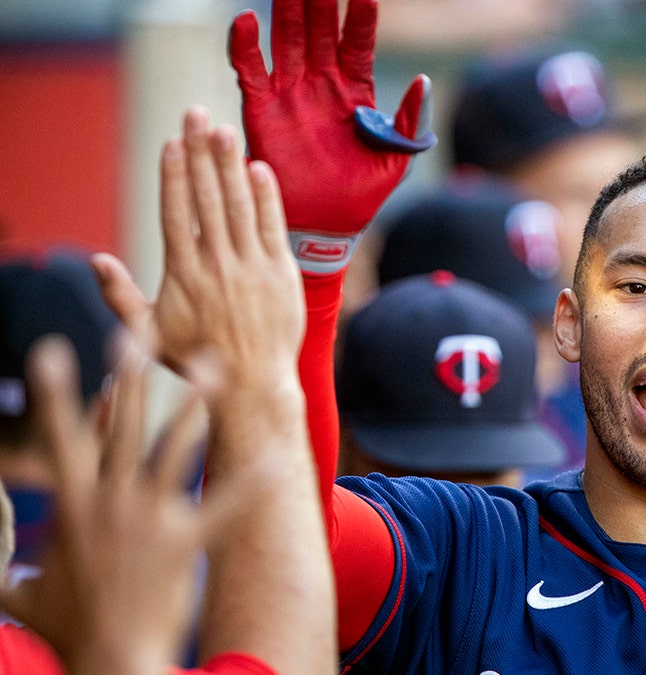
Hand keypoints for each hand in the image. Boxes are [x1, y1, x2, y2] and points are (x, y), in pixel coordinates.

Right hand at [0, 336, 240, 674]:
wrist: (109, 659)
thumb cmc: (68, 631)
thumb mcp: (25, 596)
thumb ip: (8, 575)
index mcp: (72, 505)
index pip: (62, 437)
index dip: (58, 392)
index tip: (56, 349)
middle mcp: (109, 501)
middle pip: (121, 425)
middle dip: (130, 374)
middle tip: (138, 330)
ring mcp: (148, 517)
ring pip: (173, 446)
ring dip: (194, 402)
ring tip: (211, 365)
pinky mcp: (186, 540)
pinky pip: (224, 504)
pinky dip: (249, 481)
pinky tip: (273, 458)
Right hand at [93, 107, 303, 386]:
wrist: (254, 383)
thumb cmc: (198, 360)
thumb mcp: (148, 334)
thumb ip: (120, 296)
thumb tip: (96, 259)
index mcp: (184, 274)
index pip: (177, 213)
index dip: (174, 176)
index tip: (172, 142)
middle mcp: (217, 264)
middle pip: (207, 198)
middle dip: (201, 154)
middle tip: (196, 115)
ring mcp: (251, 266)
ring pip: (239, 206)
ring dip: (231, 165)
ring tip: (225, 131)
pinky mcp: (281, 272)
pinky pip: (273, 227)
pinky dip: (267, 197)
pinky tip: (260, 168)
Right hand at [228, 0, 434, 273]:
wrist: (327, 227)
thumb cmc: (364, 194)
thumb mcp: (398, 159)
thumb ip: (412, 121)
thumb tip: (424, 81)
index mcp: (355, 92)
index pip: (357, 43)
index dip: (360, 17)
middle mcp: (321, 85)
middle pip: (320, 31)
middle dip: (319, 2)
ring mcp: (290, 94)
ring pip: (287, 41)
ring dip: (287, 12)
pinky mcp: (262, 111)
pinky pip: (250, 71)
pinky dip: (245, 45)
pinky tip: (247, 20)